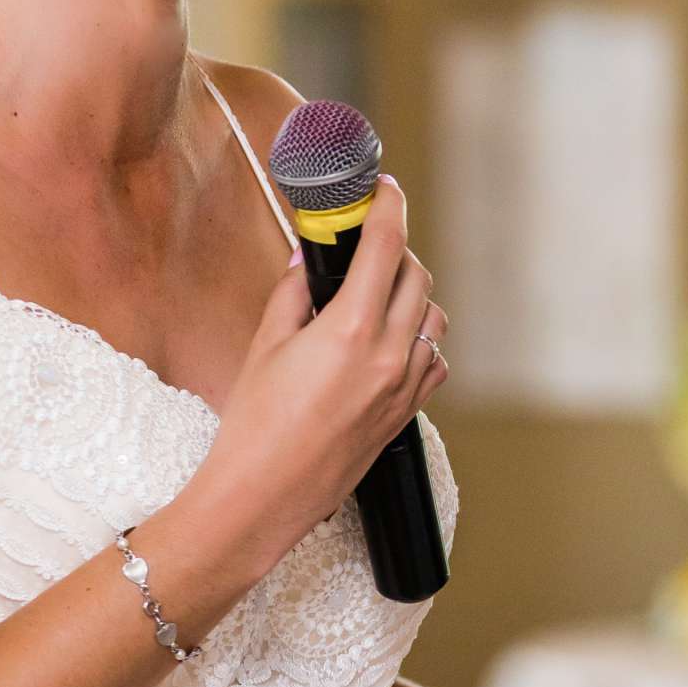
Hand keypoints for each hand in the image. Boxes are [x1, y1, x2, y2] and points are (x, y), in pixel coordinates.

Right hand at [202, 174, 449, 556]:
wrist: (262, 497)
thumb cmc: (255, 426)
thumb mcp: (266, 345)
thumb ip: (295, 293)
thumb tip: (310, 261)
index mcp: (351, 330)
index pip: (386, 246)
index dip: (388, 206)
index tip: (384, 189)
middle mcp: (388, 356)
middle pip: (416, 276)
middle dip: (395, 251)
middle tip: (366, 246)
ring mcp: (403, 388)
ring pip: (432, 317)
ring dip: (411, 295)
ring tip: (376, 296)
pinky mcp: (406, 414)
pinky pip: (433, 361)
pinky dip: (419, 340)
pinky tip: (389, 344)